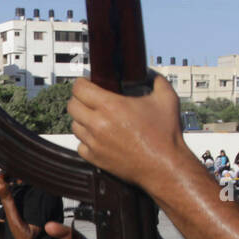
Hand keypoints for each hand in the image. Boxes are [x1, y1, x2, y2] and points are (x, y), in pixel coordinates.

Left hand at [68, 74, 187, 193]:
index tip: (88, 83)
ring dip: (82, 120)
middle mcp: (98, 124)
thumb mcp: (167, 99)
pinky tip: (98, 137)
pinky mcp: (95, 158)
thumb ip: (157, 80)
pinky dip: (86, 140)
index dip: (82, 83)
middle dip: (79, 99)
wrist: (164, 166)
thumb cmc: (166, 134)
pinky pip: (80, 145)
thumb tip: (150, 73)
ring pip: (74, 125)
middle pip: (72, 106)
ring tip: (96, 118)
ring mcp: (94, 143)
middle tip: (90, 99)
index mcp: (111, 106)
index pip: (79, 89)